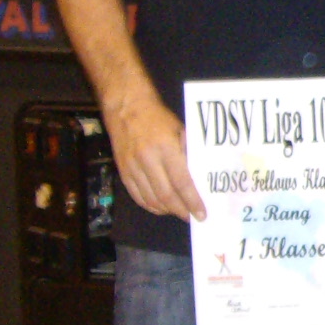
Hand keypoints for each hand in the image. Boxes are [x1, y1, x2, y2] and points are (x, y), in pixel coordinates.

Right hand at [104, 90, 206, 222]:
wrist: (126, 107)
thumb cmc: (158, 118)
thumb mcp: (180, 131)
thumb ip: (188, 154)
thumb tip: (200, 179)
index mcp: (166, 149)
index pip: (182, 182)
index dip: (192, 201)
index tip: (201, 214)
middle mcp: (148, 160)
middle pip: (166, 195)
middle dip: (181, 210)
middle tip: (191, 217)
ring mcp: (132, 166)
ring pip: (150, 199)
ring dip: (166, 210)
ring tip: (178, 212)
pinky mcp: (122, 170)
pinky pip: (136, 195)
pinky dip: (149, 205)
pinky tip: (160, 207)